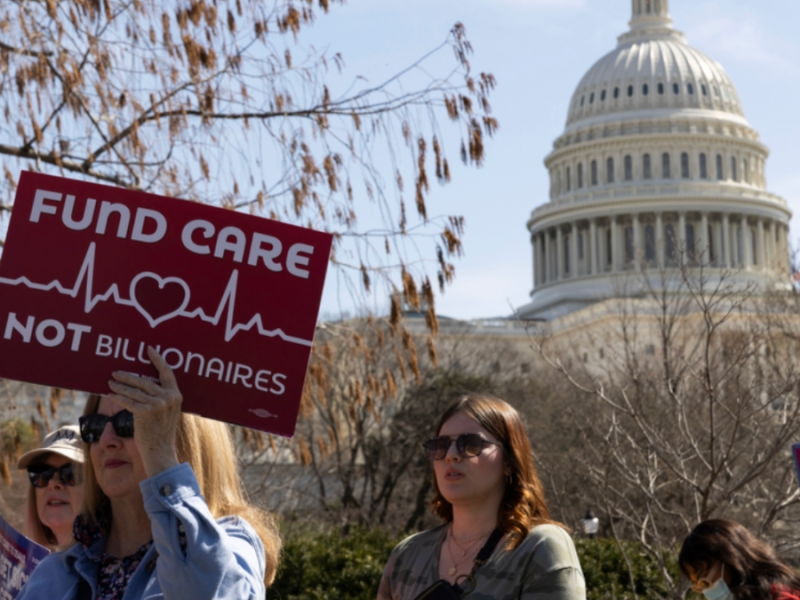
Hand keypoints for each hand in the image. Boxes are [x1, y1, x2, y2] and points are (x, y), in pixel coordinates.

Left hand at [107, 346, 181, 477]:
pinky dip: (117, 397)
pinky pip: (128, 401)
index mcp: (176, 395)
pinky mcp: (145, 412)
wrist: (160, 451)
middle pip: (144, 380)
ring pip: (134, 391)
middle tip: (116, 373)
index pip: (167, 372)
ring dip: (119, 386)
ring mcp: (157, 405)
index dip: (157, 359)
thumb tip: (144, 385)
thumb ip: (161, 398)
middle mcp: (168, 398)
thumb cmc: (161, 433)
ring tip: (110, 383)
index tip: (148, 349)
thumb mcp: (168, 412)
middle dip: (128, 376)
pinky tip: (110, 394)